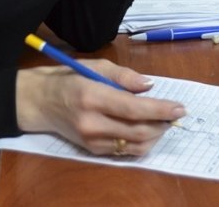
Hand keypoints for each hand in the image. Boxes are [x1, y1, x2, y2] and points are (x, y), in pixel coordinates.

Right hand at [16, 60, 185, 155]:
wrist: (37, 102)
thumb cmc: (67, 79)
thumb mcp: (94, 66)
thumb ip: (124, 76)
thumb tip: (149, 86)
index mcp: (92, 96)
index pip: (134, 108)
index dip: (161, 110)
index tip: (180, 108)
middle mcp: (92, 122)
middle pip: (138, 131)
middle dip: (163, 124)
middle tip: (175, 114)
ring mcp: (91, 140)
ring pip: (134, 146)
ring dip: (155, 136)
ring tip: (162, 122)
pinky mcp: (92, 150)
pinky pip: (124, 151)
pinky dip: (140, 142)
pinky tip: (145, 129)